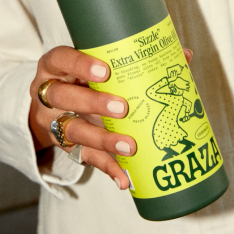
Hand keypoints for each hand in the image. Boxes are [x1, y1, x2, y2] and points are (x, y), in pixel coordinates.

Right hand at [28, 46, 194, 189]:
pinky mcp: (65, 146)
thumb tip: (184, 55)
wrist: (53, 109)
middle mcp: (49, 93)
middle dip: (93, 103)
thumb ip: (135, 61)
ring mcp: (54, 121)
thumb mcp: (98, 67)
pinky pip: (85, 158)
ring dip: (103, 140)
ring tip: (129, 146)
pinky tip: (124, 179)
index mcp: (56, 66)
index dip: (79, 65)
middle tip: (123, 108)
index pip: (61, 59)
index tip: (105, 71)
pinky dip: (107, 168)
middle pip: (63, 96)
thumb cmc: (84, 80)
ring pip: (73, 131)